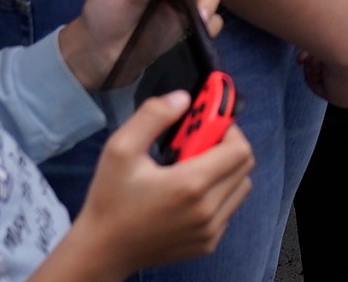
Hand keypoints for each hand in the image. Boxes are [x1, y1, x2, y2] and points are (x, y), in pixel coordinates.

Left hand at [60, 0, 220, 90]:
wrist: (98, 51)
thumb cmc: (104, 10)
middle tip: (197, 8)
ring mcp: (184, 11)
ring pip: (213, 0)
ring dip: (211, 6)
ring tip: (200, 21)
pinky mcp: (186, 33)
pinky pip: (211, 25)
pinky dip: (210, 27)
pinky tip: (196, 33)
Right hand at [63, 96, 255, 273]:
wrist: (103, 250)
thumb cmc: (110, 199)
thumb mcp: (121, 149)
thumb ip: (153, 116)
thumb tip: (183, 98)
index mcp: (191, 185)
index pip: (239, 149)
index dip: (228, 129)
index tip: (205, 125)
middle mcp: (208, 210)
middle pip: (244, 166)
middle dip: (226, 147)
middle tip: (196, 144)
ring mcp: (210, 231)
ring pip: (240, 188)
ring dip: (226, 171)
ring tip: (193, 168)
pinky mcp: (207, 244)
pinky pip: (228, 210)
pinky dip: (219, 195)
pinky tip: (190, 194)